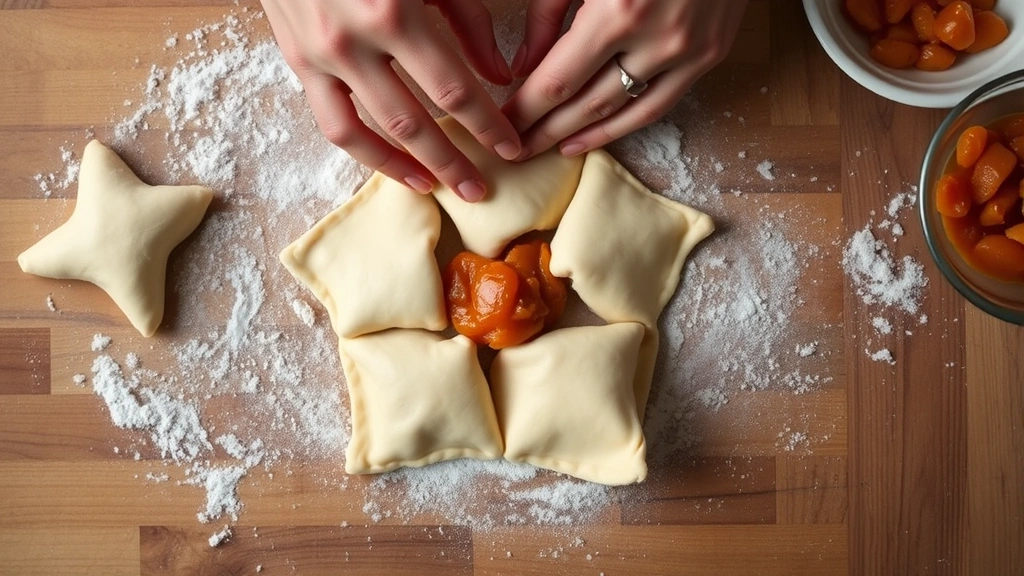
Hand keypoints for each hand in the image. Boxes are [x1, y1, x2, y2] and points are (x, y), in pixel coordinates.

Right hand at [260, 0, 522, 201]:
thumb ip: (468, 20)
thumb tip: (498, 75)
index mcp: (394, 11)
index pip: (454, 90)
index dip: (486, 125)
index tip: (511, 147)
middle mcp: (353, 41)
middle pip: (414, 122)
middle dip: (453, 161)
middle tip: (480, 189)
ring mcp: (319, 57)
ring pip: (369, 133)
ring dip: (409, 167)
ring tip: (438, 188)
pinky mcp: (297, 63)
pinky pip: (333, 124)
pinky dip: (367, 153)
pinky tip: (396, 166)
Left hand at [504, 0, 746, 159]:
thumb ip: (549, 13)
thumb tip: (524, 66)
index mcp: (619, 11)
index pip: (558, 81)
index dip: (526, 109)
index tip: (504, 126)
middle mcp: (658, 40)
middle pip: (587, 105)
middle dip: (545, 130)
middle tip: (517, 148)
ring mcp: (690, 52)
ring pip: (625, 114)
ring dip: (582, 136)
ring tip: (549, 149)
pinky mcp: (712, 55)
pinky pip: (659, 104)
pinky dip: (624, 126)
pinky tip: (594, 135)